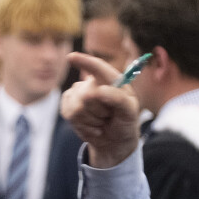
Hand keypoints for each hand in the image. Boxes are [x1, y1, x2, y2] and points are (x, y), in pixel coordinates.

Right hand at [60, 52, 141, 168]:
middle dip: (99, 111)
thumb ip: (118, 99)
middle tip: (109, 115)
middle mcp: (93, 83)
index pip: (97, 67)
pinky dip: (83, 126)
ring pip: (77, 108)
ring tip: (101, 121)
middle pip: (86, 94)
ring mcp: (78, 93)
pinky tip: (92, 126)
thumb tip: (99, 91)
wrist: (115, 140)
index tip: (71, 57)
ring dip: (92, 120)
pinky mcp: (68, 105)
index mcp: (111, 79)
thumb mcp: (130, 112)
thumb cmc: (125, 122)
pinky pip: (69, 114)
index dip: (84, 61)